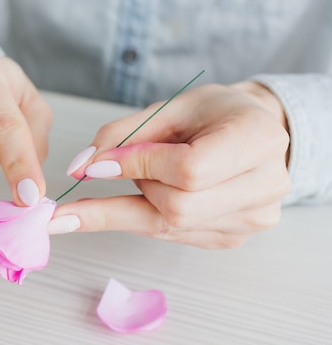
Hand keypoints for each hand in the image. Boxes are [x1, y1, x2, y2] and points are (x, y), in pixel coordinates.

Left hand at [50, 82, 290, 247]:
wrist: (254, 131)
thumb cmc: (214, 113)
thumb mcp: (169, 107)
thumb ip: (121, 134)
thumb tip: (78, 169)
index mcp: (257, 140)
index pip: (188, 170)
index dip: (136, 167)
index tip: (96, 164)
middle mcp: (265, 186)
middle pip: (177, 207)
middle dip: (138, 184)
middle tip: (125, 162)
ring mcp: (252, 219)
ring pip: (169, 225)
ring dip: (141, 199)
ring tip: (150, 173)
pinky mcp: (233, 237)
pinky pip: (172, 234)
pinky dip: (146, 214)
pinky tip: (151, 192)